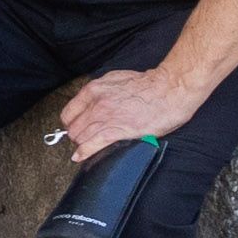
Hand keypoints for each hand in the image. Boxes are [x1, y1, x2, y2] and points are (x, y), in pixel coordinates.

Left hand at [58, 67, 203, 160]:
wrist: (169, 90)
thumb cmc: (148, 85)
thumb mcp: (115, 80)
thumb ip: (100, 91)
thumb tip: (92, 102)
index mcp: (94, 90)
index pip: (68, 113)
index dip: (71, 123)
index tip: (77, 128)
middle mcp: (95, 104)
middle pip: (73, 128)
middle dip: (77, 136)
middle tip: (86, 139)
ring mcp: (105, 118)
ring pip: (80, 138)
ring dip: (83, 144)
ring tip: (89, 147)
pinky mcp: (117, 131)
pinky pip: (92, 145)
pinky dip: (84, 153)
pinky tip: (79, 157)